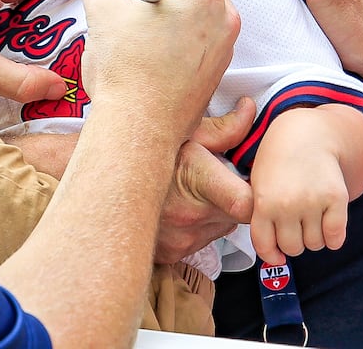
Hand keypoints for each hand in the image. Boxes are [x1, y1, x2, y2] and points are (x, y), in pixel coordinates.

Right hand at [78, 0, 239, 141]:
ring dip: (172, 6)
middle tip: (135, 10)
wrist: (138, 127)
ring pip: (200, 1)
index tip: (124, 0)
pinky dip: (182, 30)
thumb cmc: (125, 72)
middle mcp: (224, 12)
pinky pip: (203, 29)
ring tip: (145, 32)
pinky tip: (157, 51)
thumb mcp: (100, 11)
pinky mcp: (221, 63)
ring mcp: (226, 40)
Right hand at [155, 98, 257, 263]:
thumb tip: (250, 110)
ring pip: (219, 229)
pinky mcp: (170, 254)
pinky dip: (196, 228)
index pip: (246, 204)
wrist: (103, 178)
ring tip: (192, 191)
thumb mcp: (184, 130)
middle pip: (237, 216)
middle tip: (216, 179)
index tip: (253, 185)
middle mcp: (190, 216)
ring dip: (215, 214)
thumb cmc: (144, 148)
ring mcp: (179, 239)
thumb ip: (224, 127)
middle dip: (235, 199)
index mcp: (198, 181)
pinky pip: (199, 242)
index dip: (258, 197)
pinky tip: (179, 208)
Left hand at [247, 109, 350, 264]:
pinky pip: (336, 238)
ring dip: (314, 237)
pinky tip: (328, 222)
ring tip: (310, 217)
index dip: (271, 254)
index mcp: (263, 201)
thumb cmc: (278, 162)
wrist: (306, 133)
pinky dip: (333, 237)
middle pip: (292, 248)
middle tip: (295, 225)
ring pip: (315, 245)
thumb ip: (261, 217)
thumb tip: (275, 258)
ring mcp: (313, 201)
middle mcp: (287, 204)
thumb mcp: (258, 185)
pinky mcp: (336, 198)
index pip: (265, 246)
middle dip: (293, 241)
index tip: (277, 253)